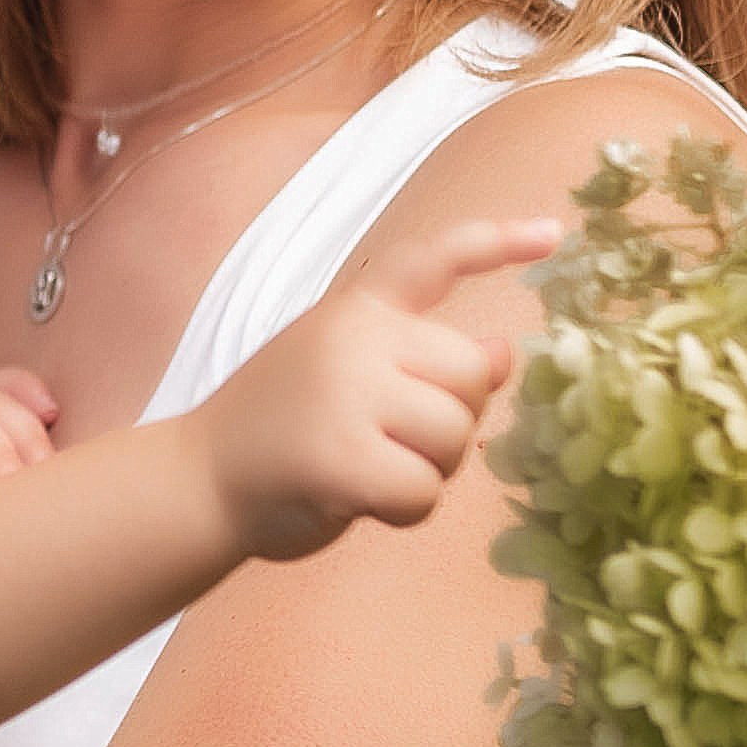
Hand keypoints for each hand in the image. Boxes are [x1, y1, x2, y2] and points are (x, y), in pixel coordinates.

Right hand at [197, 217, 558, 562]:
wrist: (195, 481)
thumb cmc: (279, 432)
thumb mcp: (348, 373)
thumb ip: (419, 360)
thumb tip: (504, 355)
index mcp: (356, 308)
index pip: (433, 258)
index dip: (496, 243)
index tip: (551, 234)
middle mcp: (354, 337)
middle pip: (469, 375)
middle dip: (451, 422)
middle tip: (391, 445)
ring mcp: (347, 394)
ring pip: (454, 436)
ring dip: (427, 471)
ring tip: (367, 472)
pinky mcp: (343, 458)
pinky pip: (425, 490)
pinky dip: (406, 512)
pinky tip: (361, 503)